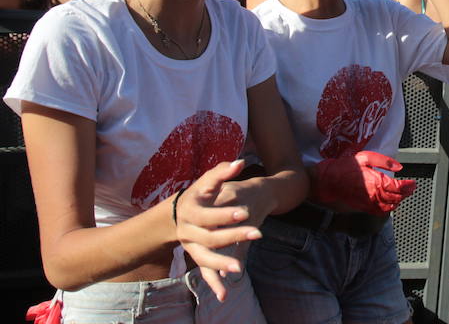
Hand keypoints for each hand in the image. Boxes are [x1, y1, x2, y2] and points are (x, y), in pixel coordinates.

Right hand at [174, 160, 261, 301]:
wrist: (182, 209)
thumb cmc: (201, 192)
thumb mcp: (210, 181)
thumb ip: (223, 172)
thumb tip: (240, 162)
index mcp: (191, 209)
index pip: (208, 213)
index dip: (226, 214)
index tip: (246, 213)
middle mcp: (188, 230)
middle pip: (210, 237)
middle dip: (233, 236)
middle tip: (257, 234)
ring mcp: (192, 245)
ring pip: (205, 257)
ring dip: (221, 263)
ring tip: (238, 269)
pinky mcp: (198, 254)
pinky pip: (205, 270)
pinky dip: (214, 282)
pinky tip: (224, 295)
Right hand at [313, 151, 415, 214]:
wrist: (327, 181)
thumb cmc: (344, 167)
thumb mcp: (364, 157)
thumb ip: (384, 162)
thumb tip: (399, 167)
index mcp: (376, 180)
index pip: (398, 187)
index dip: (408, 186)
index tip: (413, 183)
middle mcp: (374, 194)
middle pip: (396, 197)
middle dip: (406, 193)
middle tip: (411, 188)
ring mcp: (369, 203)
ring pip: (390, 205)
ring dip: (399, 200)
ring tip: (403, 194)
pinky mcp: (364, 207)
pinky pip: (380, 211)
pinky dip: (389, 208)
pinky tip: (391, 203)